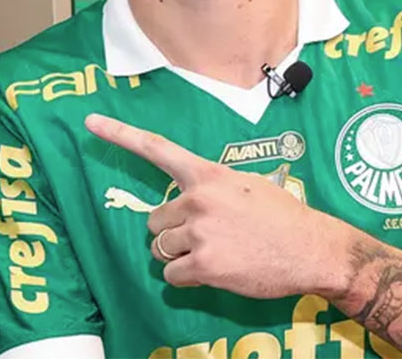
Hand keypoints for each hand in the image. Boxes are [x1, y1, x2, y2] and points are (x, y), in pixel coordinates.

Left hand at [85, 112, 356, 299]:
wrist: (312, 249)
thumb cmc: (283, 217)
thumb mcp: (247, 185)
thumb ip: (212, 187)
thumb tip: (190, 199)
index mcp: (207, 174)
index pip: (156, 149)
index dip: (119, 134)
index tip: (89, 123)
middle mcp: (197, 199)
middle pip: (155, 220)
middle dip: (173, 231)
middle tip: (207, 236)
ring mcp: (200, 231)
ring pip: (160, 249)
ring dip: (178, 255)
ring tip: (214, 253)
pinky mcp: (205, 264)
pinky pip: (172, 274)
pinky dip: (187, 278)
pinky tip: (216, 270)